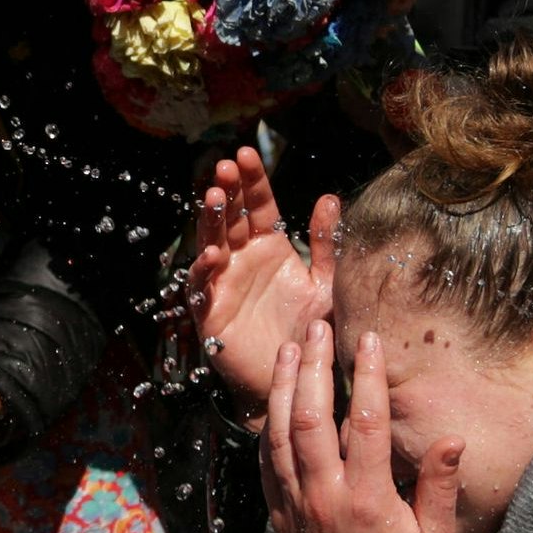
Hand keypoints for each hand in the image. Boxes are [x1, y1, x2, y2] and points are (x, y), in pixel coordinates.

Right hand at [188, 148, 323, 400]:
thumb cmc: (310, 331)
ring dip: (211, 220)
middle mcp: (242, 260)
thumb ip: (326, 244)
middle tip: (226, 165)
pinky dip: (204, 269)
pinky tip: (213, 254)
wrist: (298, 378)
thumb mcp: (325, 284)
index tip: (247, 153)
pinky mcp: (211, 312)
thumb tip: (329, 198)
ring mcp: (224, 283)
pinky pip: (203, 287)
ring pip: (211, 243)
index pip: (258, 206)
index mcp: (270, 248)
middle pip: (230, 217)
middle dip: (227, 190)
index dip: (252, 181)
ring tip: (215, 196)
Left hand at [264, 318, 467, 532]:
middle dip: (313, 368)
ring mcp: (296, 506)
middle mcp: (325, 497)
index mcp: (367, 499)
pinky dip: (269, 428)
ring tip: (292, 350)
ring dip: (284, 389)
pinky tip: (276, 402)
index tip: (368, 342)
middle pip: (310, 419)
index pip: (365, 424)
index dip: (367, 378)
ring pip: (280, 436)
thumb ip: (440, 486)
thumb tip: (453, 439)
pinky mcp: (279, 516)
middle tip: (318, 329)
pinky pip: (267, 464)